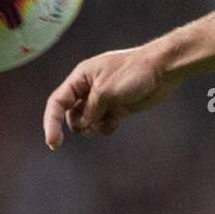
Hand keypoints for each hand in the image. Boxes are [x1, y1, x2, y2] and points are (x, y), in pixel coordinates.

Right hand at [42, 45, 178, 149]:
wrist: (162, 70)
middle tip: (92, 124)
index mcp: (81, 77)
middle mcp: (89, 88)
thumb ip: (90, 110)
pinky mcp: (116, 107)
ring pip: (86, 121)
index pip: (58, 102)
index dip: (52, 122)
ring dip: (93, 126)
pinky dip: (106, 127)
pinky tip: (117, 121)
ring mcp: (103, 98)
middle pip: (71, 115)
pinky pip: (101, 124)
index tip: (53, 143)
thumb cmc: (134, 73)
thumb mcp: (106, 91)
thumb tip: (83, 125)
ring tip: (108, 120)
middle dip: (80, 124)